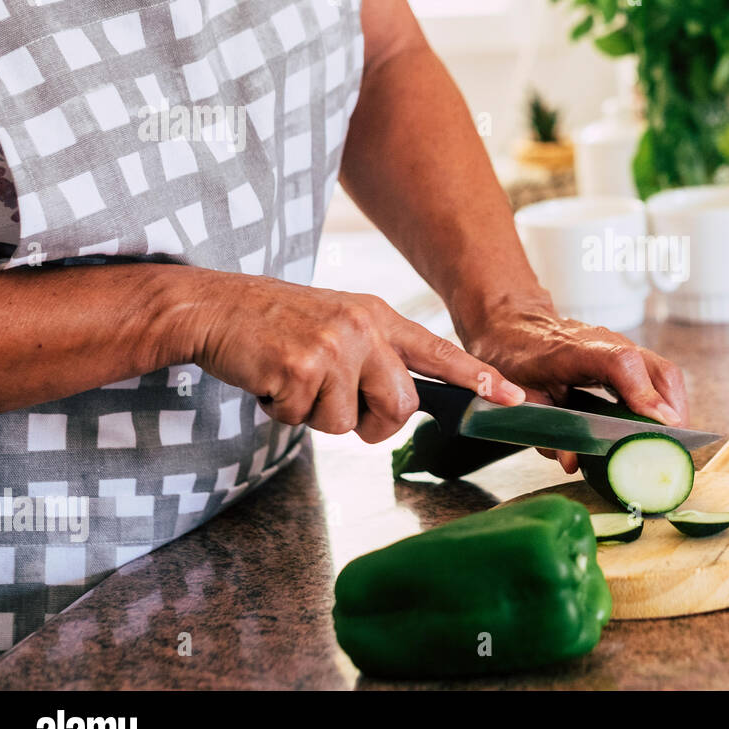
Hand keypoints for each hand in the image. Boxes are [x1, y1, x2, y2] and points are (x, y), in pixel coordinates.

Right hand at [185, 271, 524, 442]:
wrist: (216, 306)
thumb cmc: (277, 325)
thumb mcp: (339, 325)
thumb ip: (375, 356)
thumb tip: (400, 404)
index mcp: (379, 317)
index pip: (439, 352)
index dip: (477, 379)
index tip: (512, 398)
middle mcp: (364, 328)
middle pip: (401, 407)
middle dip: (372, 422)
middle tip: (335, 405)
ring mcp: (335, 346)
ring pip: (349, 422)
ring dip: (317, 416)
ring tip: (294, 380)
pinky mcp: (302, 367)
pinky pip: (308, 421)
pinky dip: (285, 412)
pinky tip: (272, 380)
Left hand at [461, 301, 688, 472]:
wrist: (514, 323)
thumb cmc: (516, 357)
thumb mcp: (523, 397)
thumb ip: (546, 430)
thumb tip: (572, 462)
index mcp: (575, 351)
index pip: (621, 364)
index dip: (644, 394)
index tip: (662, 424)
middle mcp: (607, 343)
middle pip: (659, 369)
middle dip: (673, 411)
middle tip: (674, 446)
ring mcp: (621, 346)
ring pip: (664, 372)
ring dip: (675, 408)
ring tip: (672, 441)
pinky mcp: (626, 355)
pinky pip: (657, 375)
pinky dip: (665, 401)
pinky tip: (659, 426)